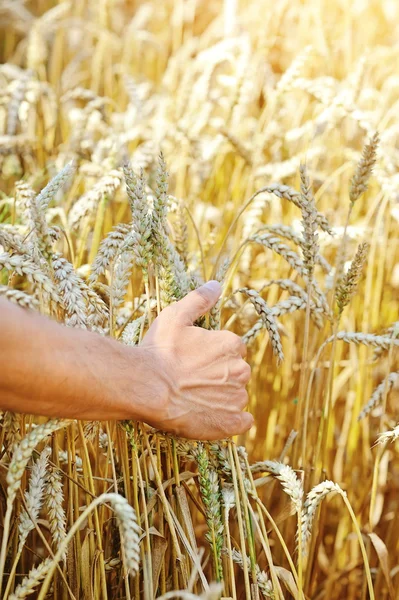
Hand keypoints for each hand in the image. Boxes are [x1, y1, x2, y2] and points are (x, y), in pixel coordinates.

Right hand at [140, 281, 252, 439]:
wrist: (146, 386)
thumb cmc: (159, 351)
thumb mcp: (176, 316)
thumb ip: (199, 300)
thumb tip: (216, 284)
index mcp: (231, 344)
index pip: (232, 349)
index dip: (213, 355)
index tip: (194, 361)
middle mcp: (240, 369)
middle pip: (235, 372)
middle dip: (219, 376)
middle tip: (191, 380)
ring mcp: (236, 398)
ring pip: (236, 396)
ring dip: (221, 398)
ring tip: (194, 399)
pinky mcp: (230, 423)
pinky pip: (242, 421)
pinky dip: (232, 420)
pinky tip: (212, 417)